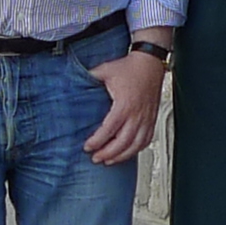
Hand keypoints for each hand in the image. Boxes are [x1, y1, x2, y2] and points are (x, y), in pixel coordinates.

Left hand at [82, 45, 166, 164]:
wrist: (150, 63)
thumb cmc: (130, 67)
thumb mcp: (105, 70)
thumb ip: (89, 78)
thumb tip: (74, 82)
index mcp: (124, 105)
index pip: (109, 130)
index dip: (97, 141)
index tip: (87, 147)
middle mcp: (137, 114)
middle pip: (123, 142)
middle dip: (108, 154)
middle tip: (96, 158)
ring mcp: (146, 118)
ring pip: (136, 145)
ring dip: (122, 156)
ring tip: (109, 161)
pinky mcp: (151, 119)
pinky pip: (146, 140)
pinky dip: (137, 150)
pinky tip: (128, 153)